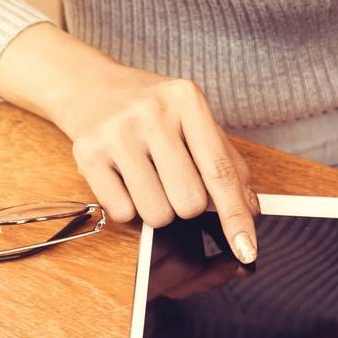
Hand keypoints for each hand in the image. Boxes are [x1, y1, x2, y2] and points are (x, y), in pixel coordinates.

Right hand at [0, 23, 259, 261]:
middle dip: (187, 206)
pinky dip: (128, 208)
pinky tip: (124, 180)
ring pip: (157, 214)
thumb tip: (250, 210)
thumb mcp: (194, 120)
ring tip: (147, 179)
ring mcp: (117, 133)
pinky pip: (122, 213)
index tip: (247, 250)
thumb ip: (226, 162)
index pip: (220, 172)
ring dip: (158, 209)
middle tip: (173, 181)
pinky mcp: (87, 154)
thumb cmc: (152, 109)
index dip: (236, 217)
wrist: (90, 87)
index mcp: (187, 100)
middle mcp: (152, 113)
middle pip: (189, 202)